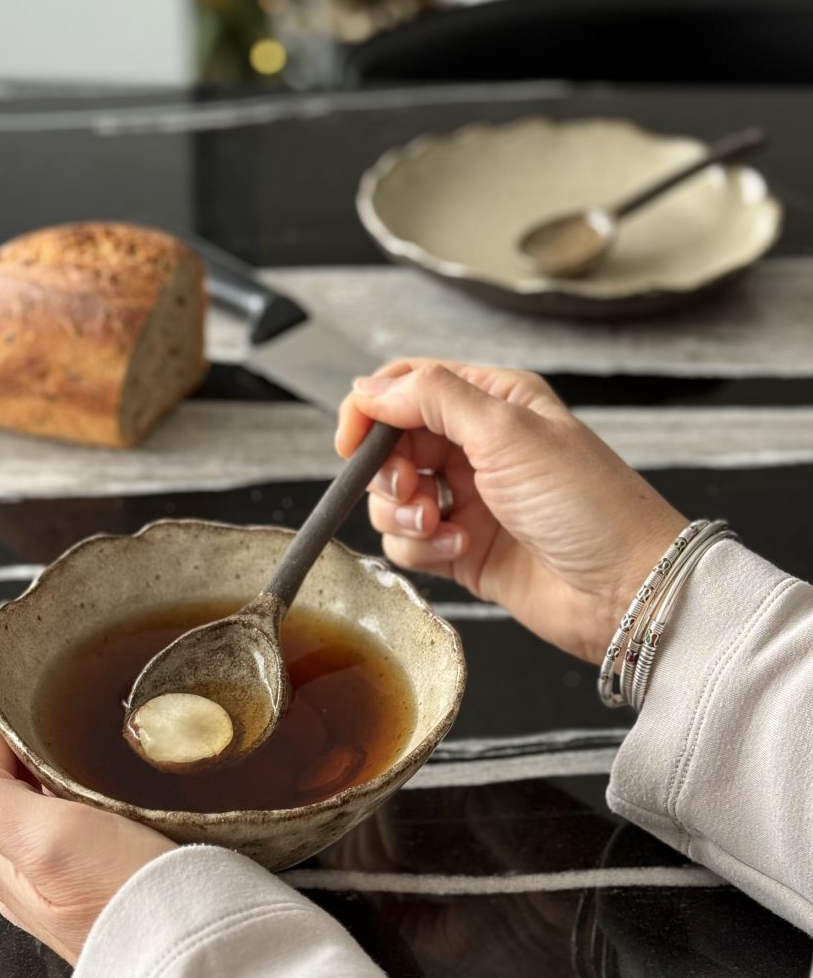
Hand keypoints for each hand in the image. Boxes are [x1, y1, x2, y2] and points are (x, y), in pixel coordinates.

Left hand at [0, 625, 174, 964]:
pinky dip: (52, 750)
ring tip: (22, 680)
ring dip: (18, 723)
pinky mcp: (99, 852)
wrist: (193, 950)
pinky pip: (58, 788)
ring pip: (24, 771)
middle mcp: (19, 850)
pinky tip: (69, 738)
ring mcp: (58, 853)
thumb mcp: (46, 840)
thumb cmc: (123, 898)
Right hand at [335, 360, 686, 662]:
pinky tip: (459, 550)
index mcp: (491, 402)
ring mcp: (466, 498)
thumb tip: (369, 388)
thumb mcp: (508, 432)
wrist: (626, 591)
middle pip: (391, 444)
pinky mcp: (460, 548)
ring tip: (440, 526)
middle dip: (389, 471)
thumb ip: (432, 399)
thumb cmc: (589, 505)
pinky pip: (407, 543)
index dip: (371, 410)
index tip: (352, 442)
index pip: (407, 386)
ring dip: (403, 515)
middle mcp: (475, 446)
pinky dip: (422, 549)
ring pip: (392, 497)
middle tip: (409, 490)